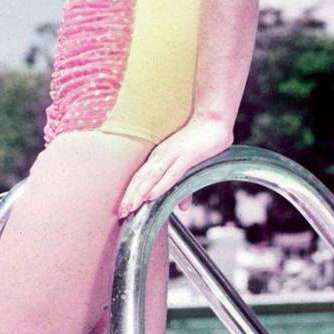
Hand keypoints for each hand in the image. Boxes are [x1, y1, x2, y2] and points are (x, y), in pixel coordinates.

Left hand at [115, 116, 234, 220]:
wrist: (213, 119)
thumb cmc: (200, 142)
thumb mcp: (189, 168)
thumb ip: (185, 188)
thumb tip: (183, 207)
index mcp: (158, 157)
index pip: (140, 178)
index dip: (130, 193)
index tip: (122, 209)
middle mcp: (160, 155)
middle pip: (140, 178)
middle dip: (130, 197)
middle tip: (120, 213)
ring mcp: (172, 155)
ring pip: (151, 177)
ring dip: (139, 193)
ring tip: (129, 208)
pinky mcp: (186, 156)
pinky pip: (170, 174)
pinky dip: (159, 185)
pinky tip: (151, 196)